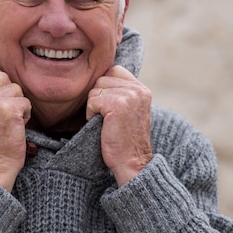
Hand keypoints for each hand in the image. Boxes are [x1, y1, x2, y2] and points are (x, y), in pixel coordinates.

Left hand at [86, 65, 152, 186]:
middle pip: (101, 79)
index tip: (109, 107)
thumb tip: (98, 76)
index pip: (114, 70)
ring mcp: (129, 95)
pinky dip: (91, 114)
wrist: (131, 162)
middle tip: (107, 117)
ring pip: (95, 89)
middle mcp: (138, 89)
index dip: (104, 87)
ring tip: (106, 122)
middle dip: (98, 97)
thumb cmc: (124, 138)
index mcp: (141, 89)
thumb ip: (119, 91)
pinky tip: (103, 125)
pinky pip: (92, 100)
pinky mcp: (118, 104)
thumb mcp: (127, 109)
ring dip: (94, 107)